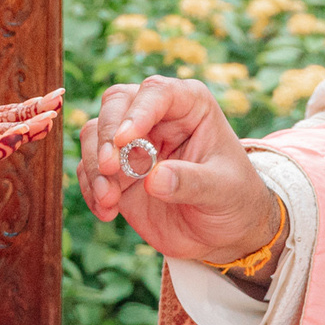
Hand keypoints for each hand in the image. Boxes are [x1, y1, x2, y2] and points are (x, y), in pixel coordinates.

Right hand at [76, 76, 282, 269]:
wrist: (224, 232)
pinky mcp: (117, 171)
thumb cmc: (234, 199)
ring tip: (109, 200)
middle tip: (110, 169)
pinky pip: (90, 169)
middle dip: (106, 136)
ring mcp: (133, 143)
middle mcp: (157, 117)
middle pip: (116, 104)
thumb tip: (153, 179)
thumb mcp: (223, 191)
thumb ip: (191, 182)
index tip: (124, 140)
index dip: (137, 111)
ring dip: (94, 166)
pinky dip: (91, 189)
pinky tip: (108, 212)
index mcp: (190, 105)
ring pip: (95, 133)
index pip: (157, 92)